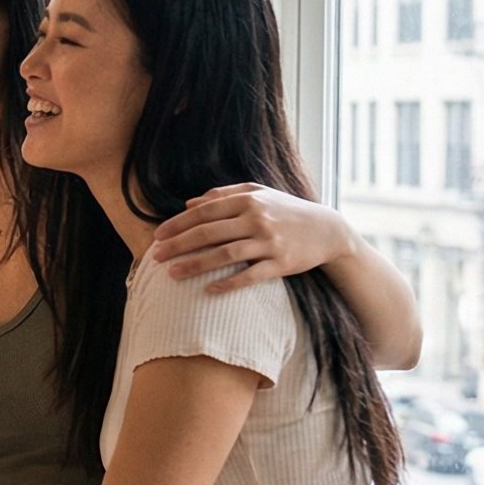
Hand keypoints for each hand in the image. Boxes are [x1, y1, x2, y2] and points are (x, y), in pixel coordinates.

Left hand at [147, 183, 353, 292]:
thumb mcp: (258, 194)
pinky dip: (229, 283)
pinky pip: (251, 275)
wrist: (327, 230)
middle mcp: (257, 219)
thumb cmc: (285, 210)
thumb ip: (223, 195)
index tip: (157, 237)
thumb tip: (189, 203)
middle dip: (179, 245)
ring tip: (173, 274)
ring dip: (196, 265)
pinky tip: (209, 290)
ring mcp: (270, 242)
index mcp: (248, 201)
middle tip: (156, 257)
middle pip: (209, 233)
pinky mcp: (282, 263)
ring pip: (225, 254)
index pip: (204, 212)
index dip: (178, 224)